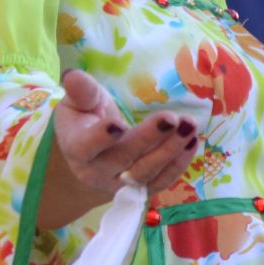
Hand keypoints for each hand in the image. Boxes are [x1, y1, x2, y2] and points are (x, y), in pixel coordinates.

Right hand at [37, 70, 199, 227]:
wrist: (92, 156)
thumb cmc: (84, 120)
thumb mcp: (79, 102)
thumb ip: (81, 91)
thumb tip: (72, 75)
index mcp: (77, 149)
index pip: (87, 146)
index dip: (101, 138)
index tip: (118, 124)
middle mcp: (97, 172)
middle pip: (124, 158)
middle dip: (150, 139)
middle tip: (173, 119)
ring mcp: (121, 184)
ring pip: (146, 172)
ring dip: (170, 151)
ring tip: (189, 127)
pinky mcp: (142, 189)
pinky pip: (162, 180)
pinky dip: (179, 163)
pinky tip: (192, 142)